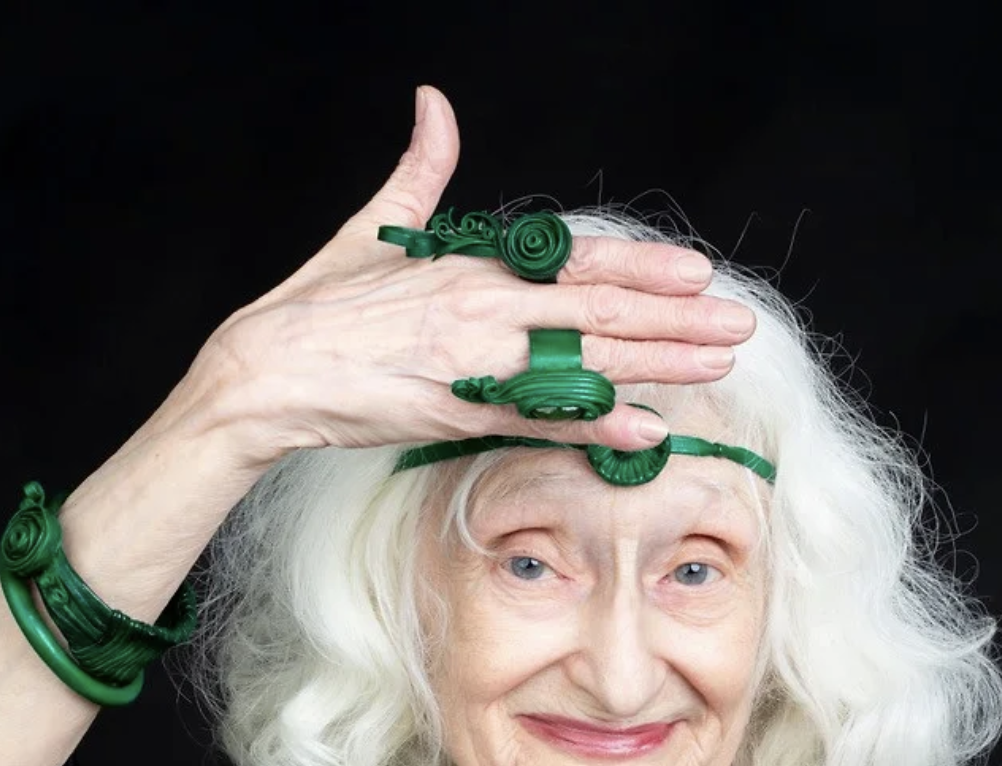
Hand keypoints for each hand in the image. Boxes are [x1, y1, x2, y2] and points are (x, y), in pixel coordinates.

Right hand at [188, 85, 755, 470]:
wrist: (264, 372)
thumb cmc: (315, 310)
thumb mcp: (374, 229)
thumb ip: (420, 172)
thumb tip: (435, 103)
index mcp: (471, 266)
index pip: (577, 260)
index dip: (642, 267)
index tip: (696, 273)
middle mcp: (484, 309)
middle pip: (599, 309)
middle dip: (676, 318)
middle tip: (737, 323)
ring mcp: (475, 363)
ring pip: (584, 361)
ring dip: (657, 363)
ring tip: (715, 366)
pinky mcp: (456, 414)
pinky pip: (539, 420)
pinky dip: (593, 423)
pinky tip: (643, 427)